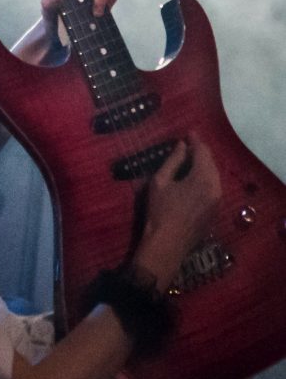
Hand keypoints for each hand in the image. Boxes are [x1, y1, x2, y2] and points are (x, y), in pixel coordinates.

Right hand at [133, 134, 221, 290]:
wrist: (167, 245)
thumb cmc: (160, 212)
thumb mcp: (160, 181)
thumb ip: (173, 161)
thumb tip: (181, 146)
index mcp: (203, 179)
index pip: (202, 152)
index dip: (195, 140)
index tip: (187, 132)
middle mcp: (216, 188)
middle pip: (211, 163)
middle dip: (201, 151)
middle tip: (188, 143)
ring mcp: (217, 201)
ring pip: (214, 175)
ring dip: (204, 164)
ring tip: (190, 158)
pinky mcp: (215, 211)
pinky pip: (213, 187)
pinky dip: (206, 177)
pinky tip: (194, 177)